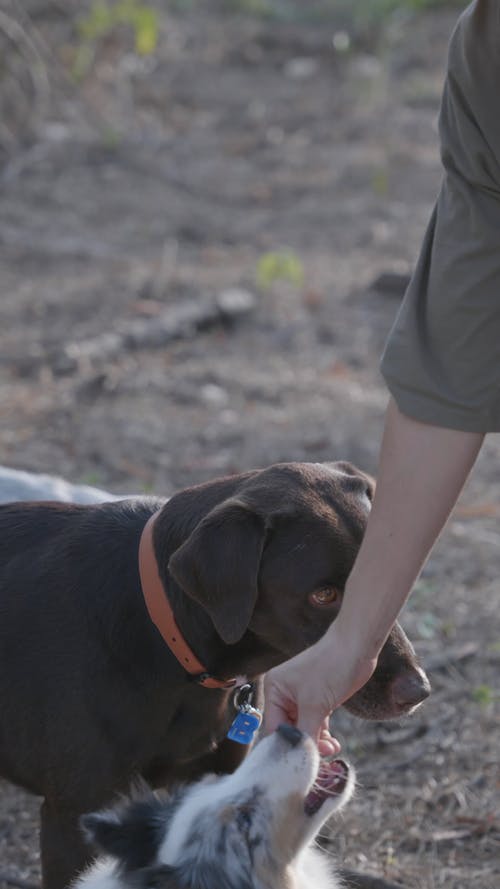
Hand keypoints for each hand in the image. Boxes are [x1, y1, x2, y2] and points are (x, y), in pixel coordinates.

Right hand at [263, 623, 376, 754]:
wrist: (356, 646)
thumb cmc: (332, 667)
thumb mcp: (315, 705)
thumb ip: (305, 734)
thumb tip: (301, 760)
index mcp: (275, 689)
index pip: (274, 727)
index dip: (287, 746)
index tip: (300, 764)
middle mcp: (284, 693)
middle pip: (289, 730)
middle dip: (305, 745)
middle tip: (321, 759)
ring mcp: (301, 696)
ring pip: (304, 729)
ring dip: (317, 742)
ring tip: (332, 749)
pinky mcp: (318, 699)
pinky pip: (315, 723)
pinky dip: (323, 735)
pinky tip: (334, 743)